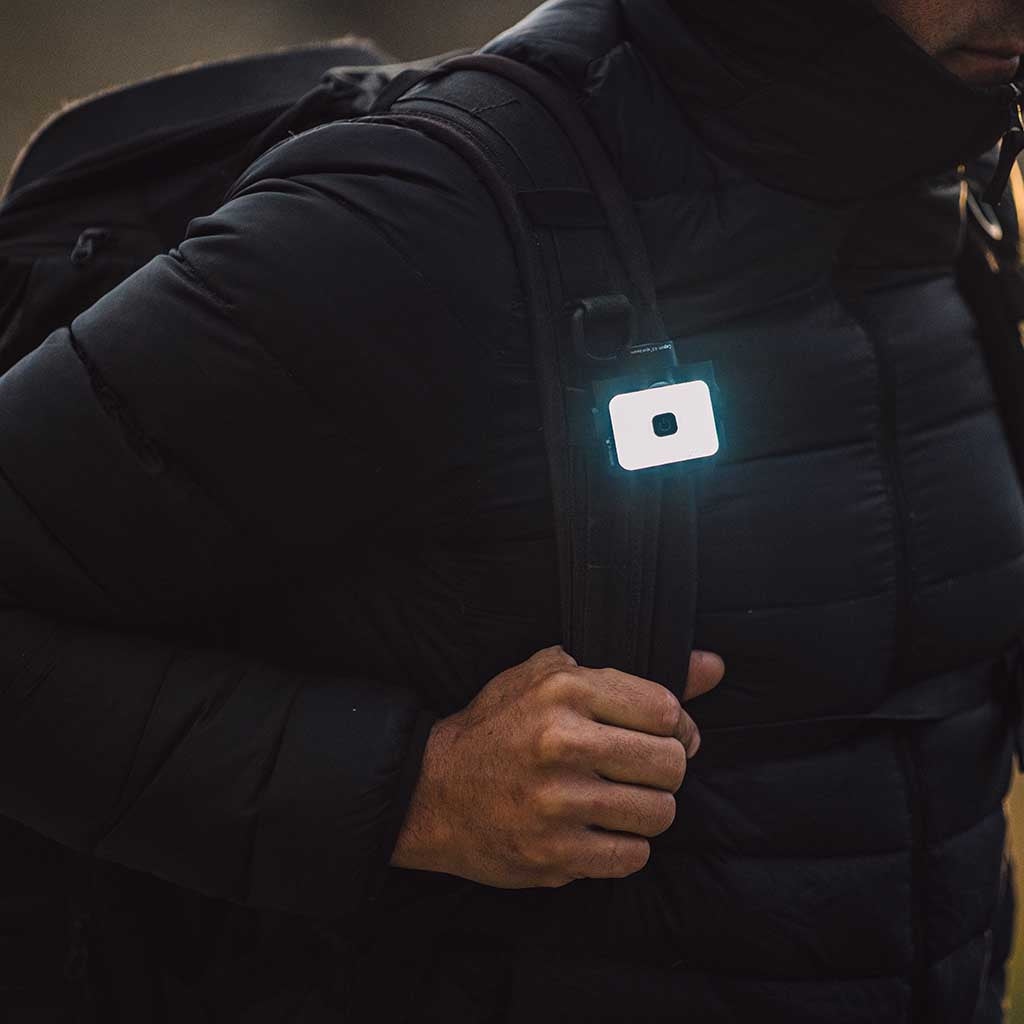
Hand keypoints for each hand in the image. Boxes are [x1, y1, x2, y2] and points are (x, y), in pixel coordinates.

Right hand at [389, 644, 724, 888]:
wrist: (432, 790)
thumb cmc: (498, 727)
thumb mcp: (551, 678)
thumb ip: (633, 675)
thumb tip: (713, 667)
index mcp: (563, 690)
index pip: (665, 710)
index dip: (675, 726)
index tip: (664, 736)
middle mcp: (562, 743)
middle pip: (670, 763)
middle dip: (665, 768)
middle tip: (642, 770)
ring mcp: (558, 803)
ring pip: (660, 813)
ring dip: (648, 808)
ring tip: (622, 800)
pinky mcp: (554, 853)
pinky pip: (633, 855)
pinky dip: (626, 845)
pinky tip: (602, 829)